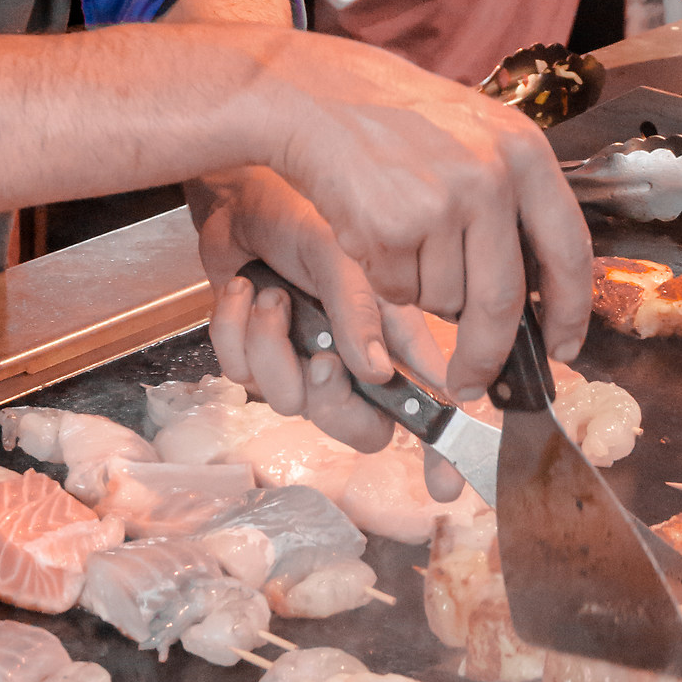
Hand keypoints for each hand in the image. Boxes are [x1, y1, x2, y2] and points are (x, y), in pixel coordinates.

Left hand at [191, 166, 481, 499]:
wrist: (235, 195)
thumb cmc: (301, 211)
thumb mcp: (340, 252)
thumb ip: (358, 312)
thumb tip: (374, 374)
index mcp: (390, 332)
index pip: (429, 400)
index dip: (441, 449)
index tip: (445, 486)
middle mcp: (352, 354)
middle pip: (359, 427)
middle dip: (332, 400)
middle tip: (321, 357)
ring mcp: (302, 358)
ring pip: (291, 403)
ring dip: (272, 346)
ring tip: (271, 295)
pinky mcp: (256, 353)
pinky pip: (242, 375)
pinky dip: (235, 331)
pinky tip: (242, 291)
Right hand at [240, 29, 591, 397]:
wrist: (316, 99)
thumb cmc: (395, 118)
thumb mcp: (476, 134)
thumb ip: (512, 196)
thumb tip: (537, 290)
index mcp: (524, 150)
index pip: (569, 249)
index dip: (570, 310)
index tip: (564, 349)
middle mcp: (492, 176)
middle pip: (503, 299)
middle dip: (486, 354)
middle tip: (470, 379)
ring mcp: (442, 201)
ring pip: (445, 299)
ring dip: (421, 290)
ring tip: (400, 234)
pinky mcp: (393, 225)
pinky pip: (398, 291)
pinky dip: (384, 279)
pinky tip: (372, 231)